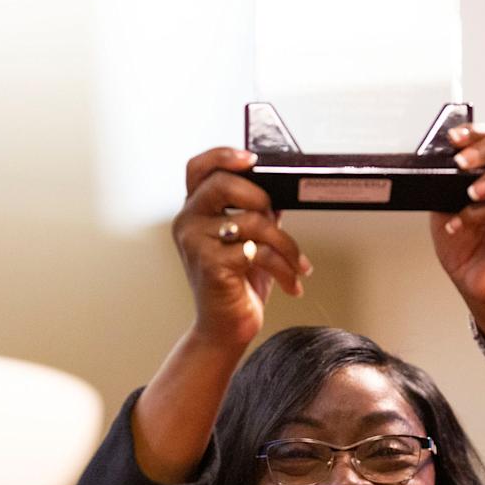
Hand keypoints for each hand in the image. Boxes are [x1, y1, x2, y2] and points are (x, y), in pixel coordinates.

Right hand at [174, 148, 312, 350]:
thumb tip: (279, 191)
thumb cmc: (236, 286)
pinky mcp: (210, 264)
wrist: (225, 329)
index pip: (198, 168)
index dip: (224, 155)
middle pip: (223, 184)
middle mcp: (187, 222)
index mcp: (194, 211)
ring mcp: (195, 243)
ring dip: (285, 244)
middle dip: (261, 198)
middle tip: (277, 220)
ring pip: (251, 220)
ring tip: (297, 264)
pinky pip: (256, 250)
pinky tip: (291, 282)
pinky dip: (282, 266)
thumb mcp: (247, 241)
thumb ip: (254, 212)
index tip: (253, 160)